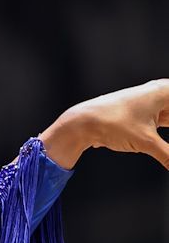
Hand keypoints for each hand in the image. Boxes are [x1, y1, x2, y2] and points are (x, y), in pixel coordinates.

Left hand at [41, 78, 168, 170]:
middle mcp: (161, 93)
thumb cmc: (113, 124)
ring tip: (168, 151)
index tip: (162, 136)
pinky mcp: (146, 116)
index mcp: (166, 91)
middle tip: (160, 144)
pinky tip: (168, 150)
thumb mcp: (145, 142)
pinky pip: (167, 121)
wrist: (83, 123)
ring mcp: (153, 104)